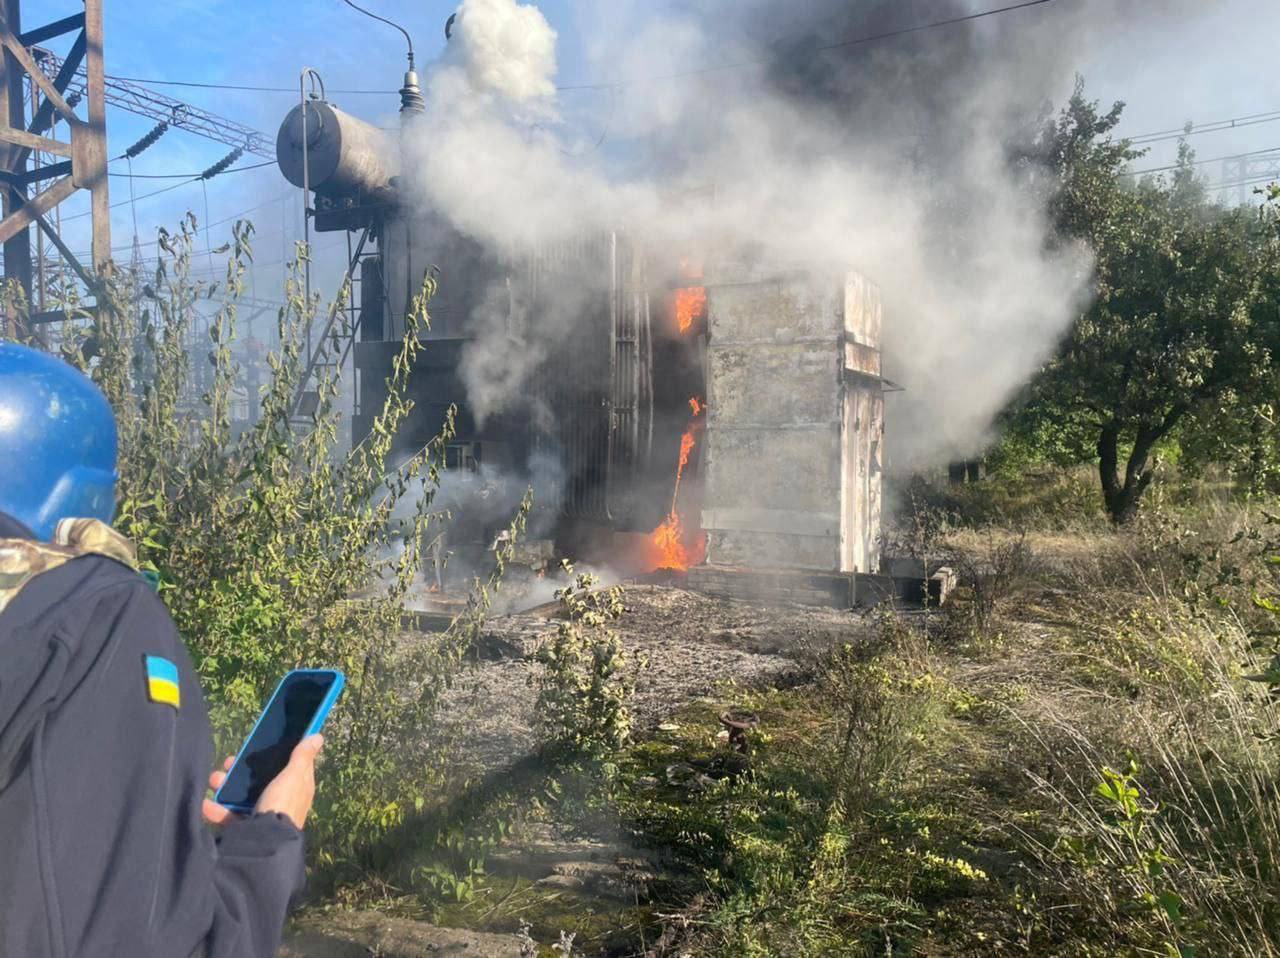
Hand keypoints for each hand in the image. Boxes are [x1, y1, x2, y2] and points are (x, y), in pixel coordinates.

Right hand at [200, 734, 323, 830]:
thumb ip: (302, 757)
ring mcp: (262, 815)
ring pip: (242, 796)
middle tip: (227, 763)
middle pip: (260, 780)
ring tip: (213, 780)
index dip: (275, 755)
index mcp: (296, 788)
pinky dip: (216, 810)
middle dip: (241, 771)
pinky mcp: (246, 828)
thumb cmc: (282, 804)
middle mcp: (280, 801)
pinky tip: (205, 804)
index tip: (257, 745)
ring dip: (225, 787)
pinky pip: (229, 816)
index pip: (288, 766)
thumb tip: (318, 736)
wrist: (265, 842)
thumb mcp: (293, 777)